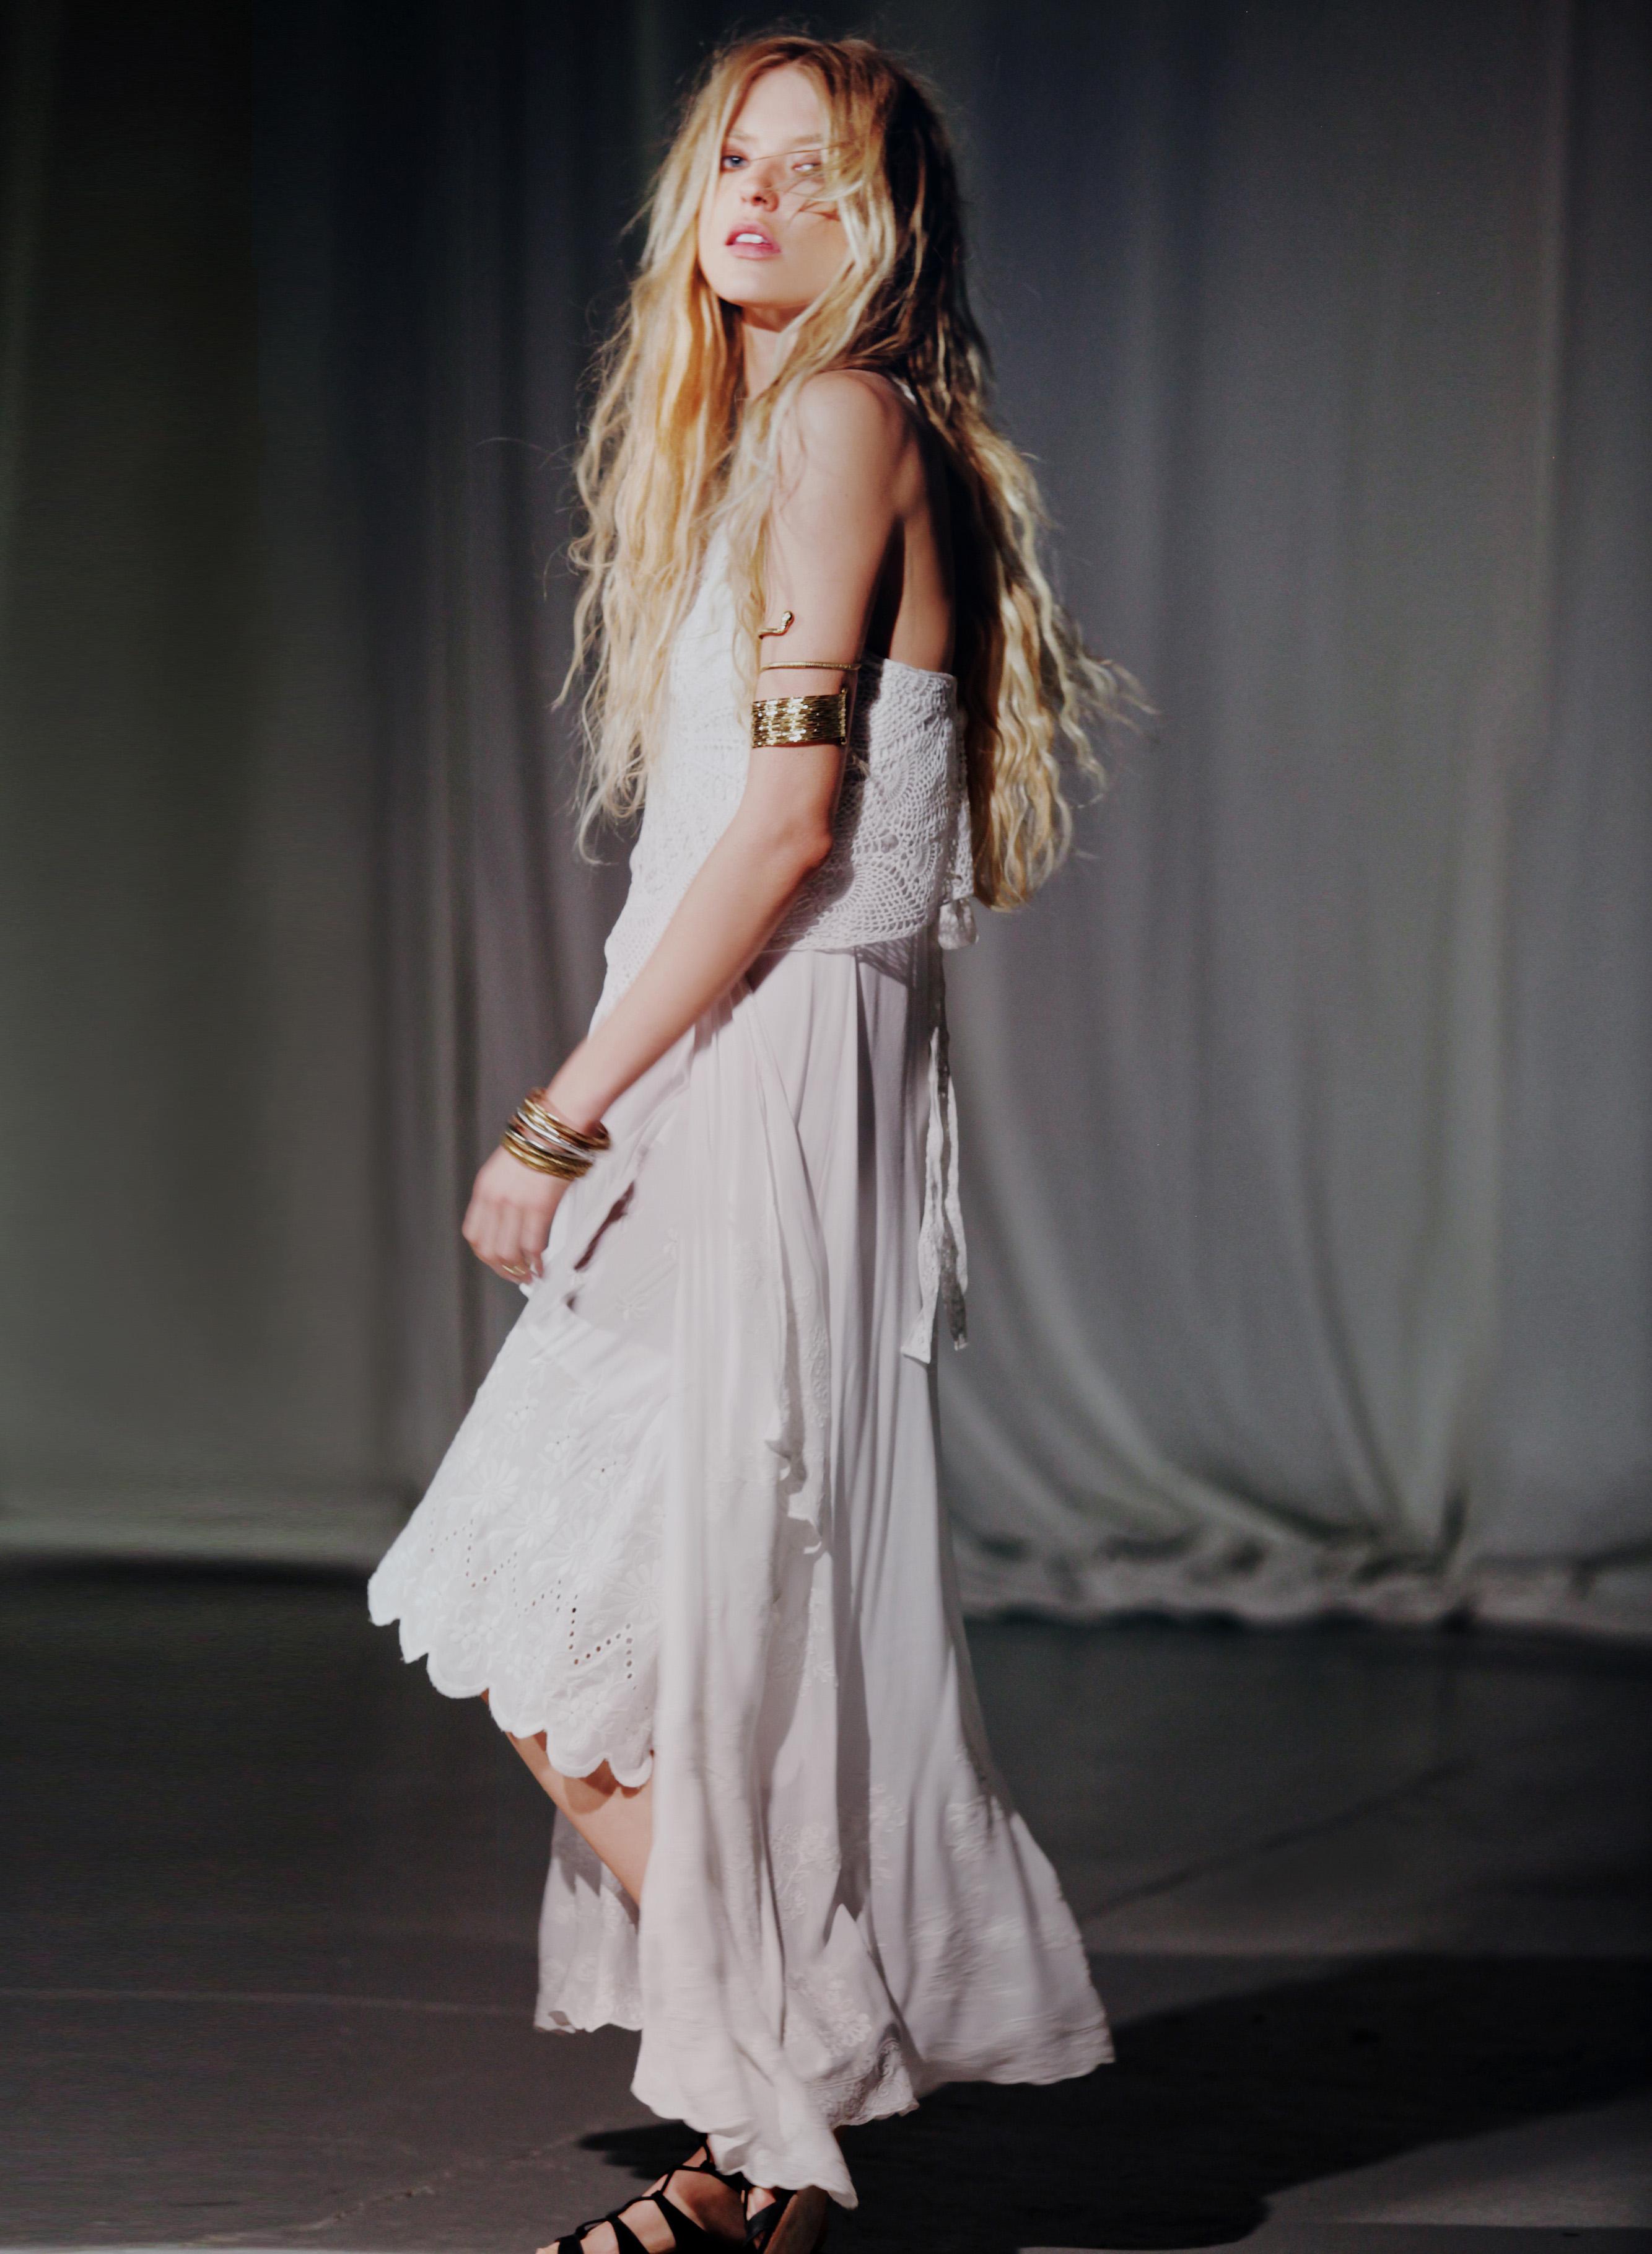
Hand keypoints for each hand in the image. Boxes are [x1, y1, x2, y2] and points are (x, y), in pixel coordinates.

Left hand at [463, 1144, 569, 1283]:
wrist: (555, 1128)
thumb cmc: (537, 1145)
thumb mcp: (505, 1169)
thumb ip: (500, 1195)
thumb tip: (507, 1223)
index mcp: (484, 1189)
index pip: (473, 1234)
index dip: (484, 1255)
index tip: (496, 1262)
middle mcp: (495, 1199)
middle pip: (488, 1249)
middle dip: (501, 1269)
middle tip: (514, 1275)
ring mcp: (515, 1204)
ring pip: (509, 1252)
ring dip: (519, 1270)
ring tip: (530, 1275)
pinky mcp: (539, 1207)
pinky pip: (532, 1245)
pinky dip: (536, 1262)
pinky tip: (542, 1267)